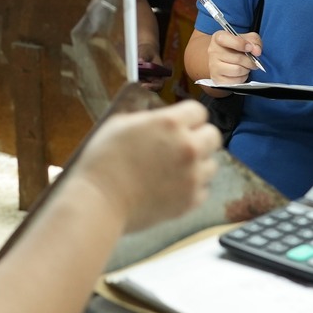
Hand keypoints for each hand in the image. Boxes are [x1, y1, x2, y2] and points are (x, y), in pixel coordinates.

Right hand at [73, 101, 222, 233]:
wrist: (99, 201)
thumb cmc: (102, 162)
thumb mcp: (118, 123)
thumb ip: (144, 114)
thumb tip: (155, 112)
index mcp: (170, 123)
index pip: (198, 111)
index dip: (188, 117)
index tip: (181, 123)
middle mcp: (187, 147)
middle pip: (213, 135)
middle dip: (199, 137)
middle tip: (181, 145)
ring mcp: (192, 176)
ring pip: (211, 164)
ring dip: (197, 165)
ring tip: (175, 169)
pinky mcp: (190, 201)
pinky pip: (203, 190)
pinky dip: (191, 189)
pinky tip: (172, 187)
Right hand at [205, 28, 262, 83]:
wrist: (222, 58)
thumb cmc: (235, 47)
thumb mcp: (246, 38)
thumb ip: (254, 41)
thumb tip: (257, 51)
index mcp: (218, 38)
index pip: (225, 40)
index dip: (240, 44)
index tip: (250, 48)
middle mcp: (213, 51)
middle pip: (238, 58)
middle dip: (250, 61)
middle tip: (254, 61)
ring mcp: (213, 66)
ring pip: (237, 70)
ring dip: (247, 70)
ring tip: (246, 66)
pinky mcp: (216, 79)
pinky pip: (235, 81)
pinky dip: (242, 78)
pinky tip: (241, 73)